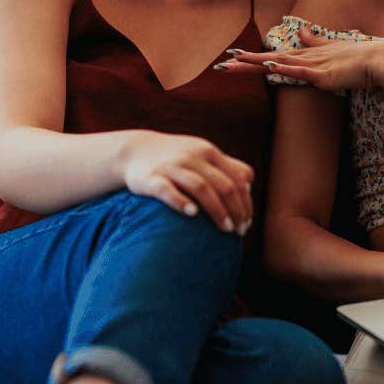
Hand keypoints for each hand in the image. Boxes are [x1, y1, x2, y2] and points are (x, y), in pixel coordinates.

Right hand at [122, 131, 253, 233]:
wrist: (134, 151)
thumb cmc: (176, 158)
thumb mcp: (202, 155)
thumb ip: (226, 166)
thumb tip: (249, 183)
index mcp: (208, 153)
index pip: (236, 178)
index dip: (245, 202)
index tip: (247, 222)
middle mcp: (192, 157)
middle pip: (223, 185)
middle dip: (236, 210)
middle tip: (239, 232)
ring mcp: (171, 166)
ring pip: (200, 187)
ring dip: (217, 210)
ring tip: (225, 229)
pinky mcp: (150, 178)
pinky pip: (166, 190)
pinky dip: (181, 201)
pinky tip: (192, 214)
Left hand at [218, 27, 383, 93]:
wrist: (381, 60)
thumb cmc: (362, 59)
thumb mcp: (335, 48)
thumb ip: (317, 40)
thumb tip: (301, 30)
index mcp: (309, 56)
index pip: (275, 57)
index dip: (253, 59)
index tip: (235, 58)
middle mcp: (306, 58)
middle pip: (269, 60)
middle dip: (244, 64)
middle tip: (221, 67)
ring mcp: (313, 65)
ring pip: (275, 65)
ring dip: (252, 67)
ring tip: (230, 68)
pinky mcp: (321, 75)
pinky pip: (295, 72)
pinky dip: (279, 69)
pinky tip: (263, 66)